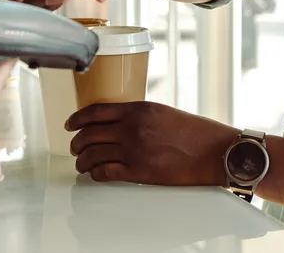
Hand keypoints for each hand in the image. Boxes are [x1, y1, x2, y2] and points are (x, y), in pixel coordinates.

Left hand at [67, 102, 238, 186]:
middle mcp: (132, 128)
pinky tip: (95, 174)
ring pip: (93, 155)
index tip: (70, 124)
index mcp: (139, 109)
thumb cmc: (195, 133)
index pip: (96, 112)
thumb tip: (118, 124)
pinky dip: (95, 174)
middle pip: (89, 134)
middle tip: (74, 147)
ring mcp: (134, 150)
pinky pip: (105, 173)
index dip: (77, 119)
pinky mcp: (139, 172)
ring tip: (82, 164)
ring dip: (82, 161)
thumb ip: (139, 116)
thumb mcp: (163, 113)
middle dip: (76, 143)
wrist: (214, 151)